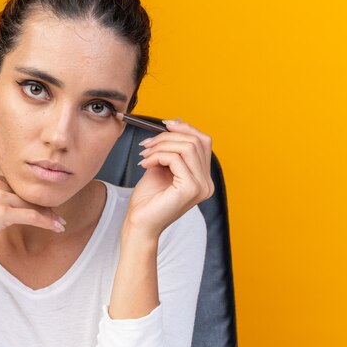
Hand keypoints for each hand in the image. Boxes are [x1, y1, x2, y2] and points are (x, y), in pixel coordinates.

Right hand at [0, 171, 65, 257]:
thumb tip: (1, 208)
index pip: (16, 186)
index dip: (31, 197)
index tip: (42, 206)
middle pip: (26, 193)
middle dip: (43, 205)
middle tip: (56, 215)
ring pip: (32, 204)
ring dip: (49, 215)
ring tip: (60, 224)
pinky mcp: (2, 211)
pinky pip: (32, 215)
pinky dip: (47, 222)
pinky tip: (57, 228)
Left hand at [124, 118, 214, 240]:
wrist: (139, 224)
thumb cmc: (148, 199)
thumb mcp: (161, 167)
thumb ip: (170, 149)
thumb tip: (175, 122)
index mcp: (203, 178)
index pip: (204, 142)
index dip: (185, 128)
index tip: (164, 124)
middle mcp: (207, 183)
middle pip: (196, 141)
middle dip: (168, 136)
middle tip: (147, 144)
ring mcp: (201, 187)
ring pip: (187, 147)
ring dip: (161, 145)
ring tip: (145, 155)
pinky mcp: (190, 189)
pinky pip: (176, 159)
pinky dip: (158, 156)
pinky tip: (145, 164)